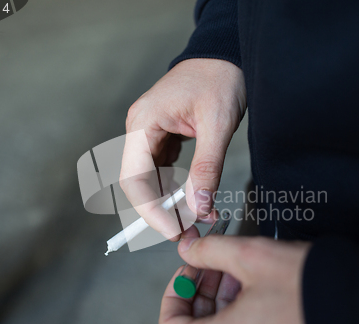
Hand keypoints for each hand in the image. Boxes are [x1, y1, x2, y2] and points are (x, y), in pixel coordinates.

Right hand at [120, 59, 245, 240]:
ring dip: (170, 202)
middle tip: (189, 230)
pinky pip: (162, 170)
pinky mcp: (162, 137)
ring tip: (197, 216)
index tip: (173, 231)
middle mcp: (139, 129)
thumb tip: (199, 207)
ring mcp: (149, 134)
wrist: (224, 56)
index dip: (150, 211)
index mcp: (143, 123)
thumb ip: (207, 168)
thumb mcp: (217, 124)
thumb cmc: (220, 79)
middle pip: (139, 183)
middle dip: (162, 210)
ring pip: (150, 180)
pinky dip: (176, 188)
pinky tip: (193, 197)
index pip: (134, 179)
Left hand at [159, 233, 323, 323]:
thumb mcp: (253, 256)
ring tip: (243, 267)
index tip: (189, 270)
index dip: (174, 293)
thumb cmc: (316, 293)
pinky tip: (262, 286)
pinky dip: (245, 312)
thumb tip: (189, 248)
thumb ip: (210, 250)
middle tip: (217, 260)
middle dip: (204, 288)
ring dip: (225, 297)